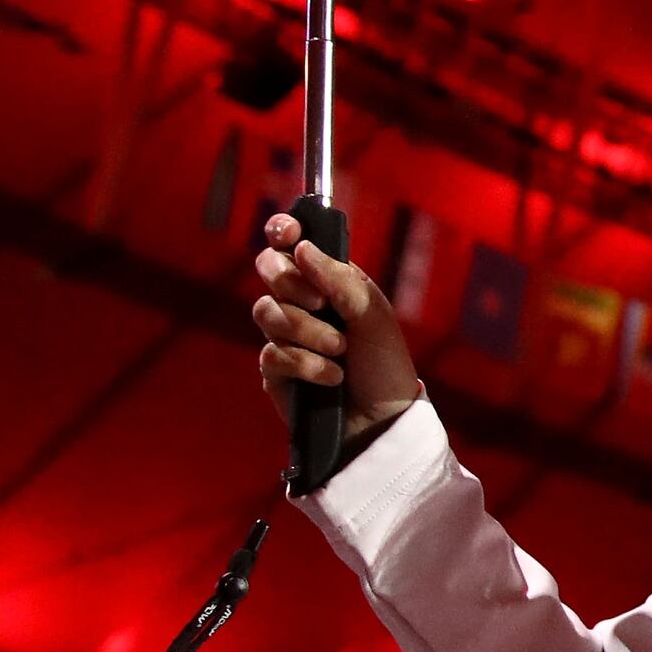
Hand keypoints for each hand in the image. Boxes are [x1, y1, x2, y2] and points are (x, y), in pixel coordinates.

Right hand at [252, 214, 422, 439]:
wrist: (383, 421)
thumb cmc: (384, 365)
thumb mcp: (373, 315)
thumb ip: (339, 279)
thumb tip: (300, 248)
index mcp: (328, 280)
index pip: (291, 243)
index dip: (282, 230)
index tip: (287, 233)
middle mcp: (302, 302)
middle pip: (268, 268)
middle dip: (291, 283)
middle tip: (322, 304)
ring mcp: (285, 335)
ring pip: (266, 311)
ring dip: (306, 331)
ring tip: (339, 351)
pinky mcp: (275, 370)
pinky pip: (271, 353)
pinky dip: (305, 364)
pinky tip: (331, 378)